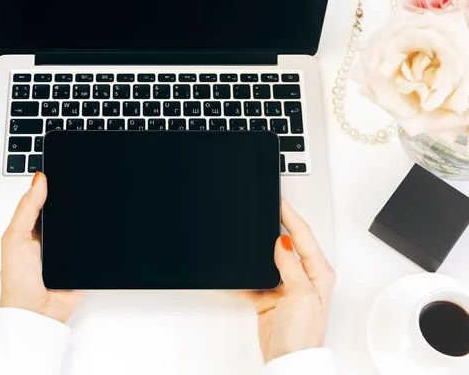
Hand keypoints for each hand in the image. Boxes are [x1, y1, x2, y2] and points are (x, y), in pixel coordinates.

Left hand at [0, 172, 82, 322]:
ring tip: (87, 214)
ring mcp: (68, 248)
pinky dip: (97, 239)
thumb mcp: (16, 237)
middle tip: (78, 190)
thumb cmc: (18, 281)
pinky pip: (95, 244)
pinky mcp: (84, 260)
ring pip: (83, 225)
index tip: (62, 171)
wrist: (37, 312)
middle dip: (73, 200)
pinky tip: (96, 234)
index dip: (52, 185)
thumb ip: (27, 208)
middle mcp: (51, 235)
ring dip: (87, 221)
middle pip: (67, 209)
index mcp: (32, 226)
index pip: (45, 198)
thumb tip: (39, 180)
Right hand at [242, 199, 335, 362]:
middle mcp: (305, 277)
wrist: (287, 361)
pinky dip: (248, 272)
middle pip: (289, 242)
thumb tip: (283, 243)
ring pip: (271, 258)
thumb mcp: (301, 295)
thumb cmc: (303, 335)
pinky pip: (257, 276)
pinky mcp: (272, 297)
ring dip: (262, 248)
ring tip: (254, 232)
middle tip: (267, 208)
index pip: (304, 236)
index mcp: (319, 273)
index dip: (291, 216)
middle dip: (278, 225)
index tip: (280, 201)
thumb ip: (291, 266)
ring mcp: (287, 286)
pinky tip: (243, 268)